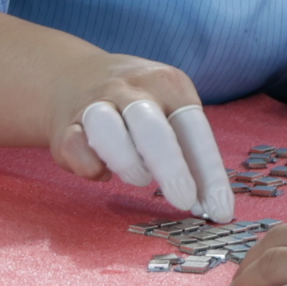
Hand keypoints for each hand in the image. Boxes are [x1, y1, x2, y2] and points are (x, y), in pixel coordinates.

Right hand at [46, 54, 232, 219]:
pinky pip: (74, 146)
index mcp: (168, 85)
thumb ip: (186, 152)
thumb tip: (209, 204)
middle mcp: (132, 89)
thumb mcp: (169, 110)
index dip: (209, 173)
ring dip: (126, 161)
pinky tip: (101, 172)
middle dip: (170, 168)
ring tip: (138, 179)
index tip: (220, 209)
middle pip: (152, 128)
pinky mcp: (65, 124)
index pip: (194, 130)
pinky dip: (89, 165)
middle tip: (183, 201)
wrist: (73, 75)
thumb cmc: (138, 105)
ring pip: (107, 129)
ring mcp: (95, 103)